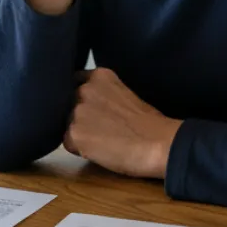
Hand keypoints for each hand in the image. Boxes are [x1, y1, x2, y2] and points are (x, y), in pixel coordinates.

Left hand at [64, 68, 181, 179]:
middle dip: (78, 115)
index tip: (91, 108)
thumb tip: (92, 106)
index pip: (74, 82)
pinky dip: (79, 148)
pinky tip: (98, 151)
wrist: (159, 142)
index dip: (80, 97)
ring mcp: (77, 111)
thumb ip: (103, 94)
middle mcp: (84, 89)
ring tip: (102, 141)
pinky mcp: (74, 134)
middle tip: (100, 128)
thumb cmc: (151, 123)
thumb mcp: (124, 93)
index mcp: (99, 76)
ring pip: (67, 123)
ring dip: (79, 132)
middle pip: (68, 104)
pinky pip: (68, 143)